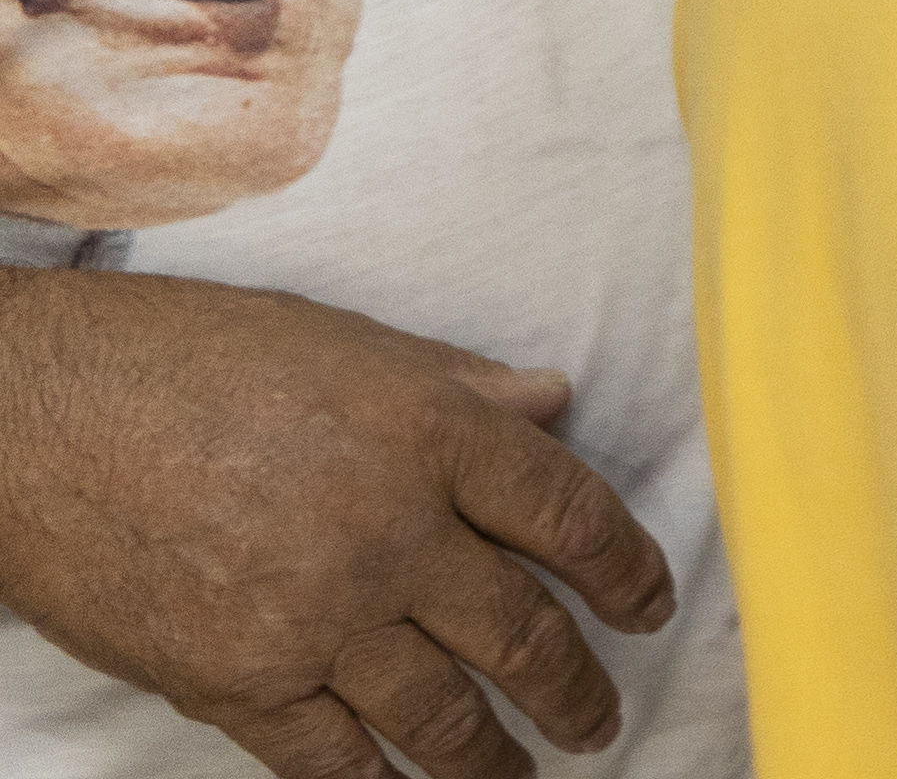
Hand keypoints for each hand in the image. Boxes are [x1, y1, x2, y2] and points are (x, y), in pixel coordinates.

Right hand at [0, 271, 676, 778]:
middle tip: (602, 718)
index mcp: (429, 435)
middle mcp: (388, 534)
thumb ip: (459, 384)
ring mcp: (313, 619)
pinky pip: (332, 760)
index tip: (650, 604)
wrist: (37, 419)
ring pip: (439, 712)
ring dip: (494, 756)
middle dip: (575, 685)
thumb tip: (552, 401)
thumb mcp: (346, 343)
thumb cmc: (186, 361)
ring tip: (527, 772)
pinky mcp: (236, 683)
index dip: (626, 568)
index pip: (569, 513)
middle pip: (518, 629)